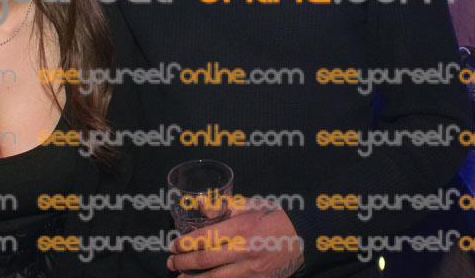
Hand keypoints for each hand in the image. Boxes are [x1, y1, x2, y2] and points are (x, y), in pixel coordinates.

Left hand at [168, 198, 304, 276]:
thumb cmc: (274, 218)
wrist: (303, 238)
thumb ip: (224, 208)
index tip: (173, 246)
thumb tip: (201, 206)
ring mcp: (251, 269)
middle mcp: (244, 250)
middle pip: (206, 260)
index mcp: (241, 227)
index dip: (185, 244)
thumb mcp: (250, 206)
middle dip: (184, 263)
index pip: (206, 237)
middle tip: (171, 262)